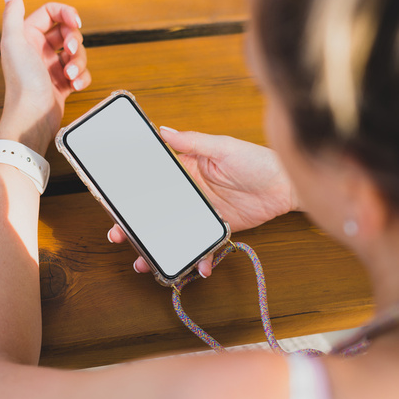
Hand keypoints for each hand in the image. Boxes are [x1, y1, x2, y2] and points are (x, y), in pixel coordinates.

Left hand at [0, 0, 90, 155]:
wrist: (32, 117)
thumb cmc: (22, 82)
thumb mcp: (14, 42)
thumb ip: (12, 14)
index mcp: (27, 36)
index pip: (51, 12)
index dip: (66, 13)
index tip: (76, 22)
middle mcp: (39, 49)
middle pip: (68, 32)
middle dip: (74, 41)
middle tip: (70, 51)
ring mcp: (52, 67)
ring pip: (77, 53)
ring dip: (79, 62)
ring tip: (71, 74)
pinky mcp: (63, 84)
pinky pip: (81, 73)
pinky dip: (82, 78)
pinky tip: (74, 85)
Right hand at [108, 127, 301, 276]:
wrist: (285, 185)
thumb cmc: (257, 160)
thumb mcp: (223, 147)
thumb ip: (193, 142)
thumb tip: (163, 131)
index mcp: (186, 168)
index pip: (153, 178)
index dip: (132, 189)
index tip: (114, 199)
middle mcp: (190, 191)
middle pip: (156, 209)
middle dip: (136, 224)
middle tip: (119, 234)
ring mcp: (201, 212)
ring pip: (173, 231)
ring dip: (159, 246)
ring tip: (145, 260)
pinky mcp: (216, 228)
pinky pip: (202, 246)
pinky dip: (199, 258)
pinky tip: (196, 268)